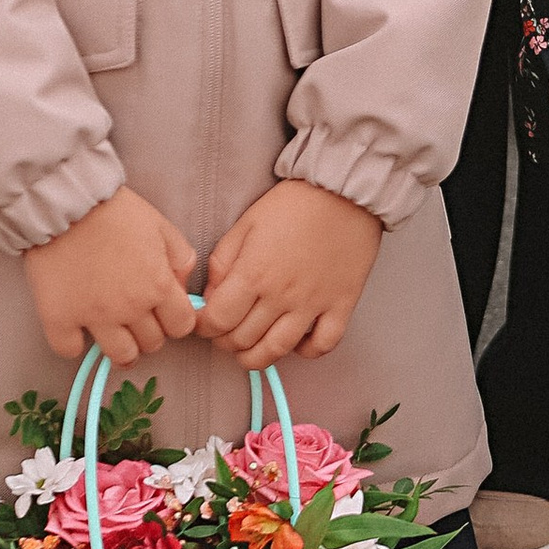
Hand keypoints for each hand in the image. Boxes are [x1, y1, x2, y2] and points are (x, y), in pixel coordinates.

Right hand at [23, 185, 201, 365]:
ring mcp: (94, 317)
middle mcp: (130, 308)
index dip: (176, 320)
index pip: (182, 326)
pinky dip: (74, 343)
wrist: (67, 203)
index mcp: (158, 286)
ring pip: (121, 356)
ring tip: (115, 334)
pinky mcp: (59, 318)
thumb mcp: (161, 226)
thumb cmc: (115, 211)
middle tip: (138, 317)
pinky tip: (77, 328)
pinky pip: (71, 351)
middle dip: (150, 332)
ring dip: (122, 349)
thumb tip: (182, 284)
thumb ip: (181, 258)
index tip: (165, 313)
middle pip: (153, 344)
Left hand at [200, 182, 381, 371]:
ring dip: (256, 357)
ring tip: (250, 349)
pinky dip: (306, 352)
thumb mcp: (245, 224)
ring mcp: (313, 304)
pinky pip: (323, 345)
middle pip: (242, 340)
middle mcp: (281, 295)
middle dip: (224, 341)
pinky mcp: (341, 305)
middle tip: (224, 332)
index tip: (204, 322)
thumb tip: (212, 295)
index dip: (204, 327)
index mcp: (254, 273)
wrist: (344, 191)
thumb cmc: (294, 204)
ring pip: (277, 350)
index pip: (217, 320)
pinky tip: (295, 342)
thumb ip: (222, 262)